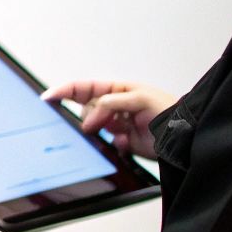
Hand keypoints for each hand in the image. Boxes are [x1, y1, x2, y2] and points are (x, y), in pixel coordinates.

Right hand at [40, 80, 175, 157]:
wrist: (184, 138)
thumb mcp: (140, 98)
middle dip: (86, 115)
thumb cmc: (169, 111)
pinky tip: (125, 141)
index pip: (84, 88)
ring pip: (91, 126)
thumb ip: (112, 102)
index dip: (64, 91)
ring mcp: (116, 124)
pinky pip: (103, 143)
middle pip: (84, 108)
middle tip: (94, 124)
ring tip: (118, 131)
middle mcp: (113, 106)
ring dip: (98, 129)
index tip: (47, 98)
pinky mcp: (121, 142)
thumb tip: (90, 115)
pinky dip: (109, 143)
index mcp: (116, 90)